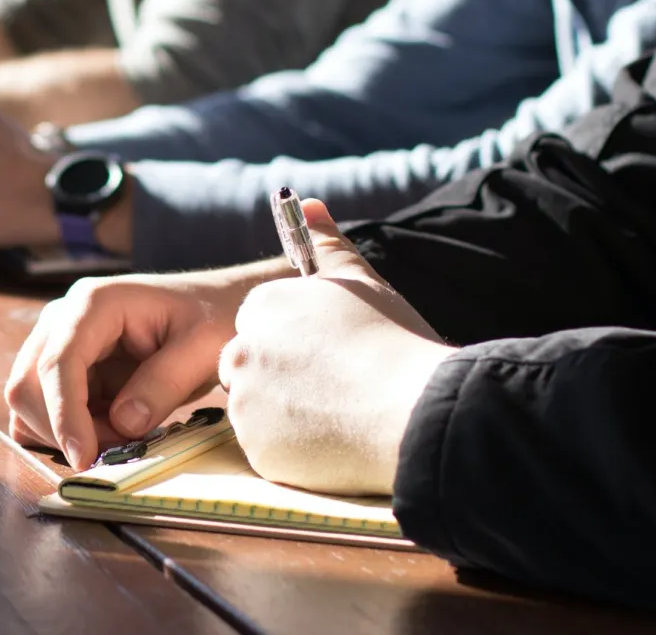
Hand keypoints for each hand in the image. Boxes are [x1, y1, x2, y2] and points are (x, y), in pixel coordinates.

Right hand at [5, 270, 261, 470]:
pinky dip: (62, 430)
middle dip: (63, 428)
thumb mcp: (202, 349)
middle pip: (27, 383)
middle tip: (118, 448)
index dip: (64, 414)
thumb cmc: (212, 318)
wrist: (214, 308)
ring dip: (62, 432)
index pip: (58, 362)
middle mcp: (63, 319)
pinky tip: (103, 431)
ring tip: (119, 437)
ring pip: (27, 400)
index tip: (83, 457)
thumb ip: (163, 384)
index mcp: (94, 304)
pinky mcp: (63, 367)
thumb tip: (122, 424)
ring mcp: (58, 342)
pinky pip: (40, 407)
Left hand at [220, 200, 456, 495]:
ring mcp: (245, 404)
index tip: (331, 355)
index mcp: (262, 307)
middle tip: (337, 388)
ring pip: (258, 410)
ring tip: (342, 414)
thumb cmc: (393, 342)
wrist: (414, 411)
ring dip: (289, 414)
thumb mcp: (362, 282)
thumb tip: (306, 205)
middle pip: (252, 367)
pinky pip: (270, 450)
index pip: (262, 325)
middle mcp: (241, 352)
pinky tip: (335, 442)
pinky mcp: (257, 450)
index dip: (299, 342)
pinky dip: (296, 450)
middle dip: (285, 378)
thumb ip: (326, 244)